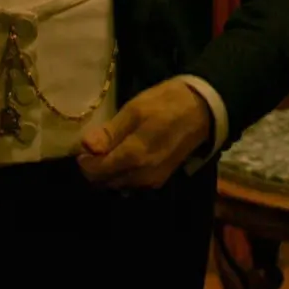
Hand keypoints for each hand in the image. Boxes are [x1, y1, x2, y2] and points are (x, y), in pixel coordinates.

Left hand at [77, 79, 212, 189]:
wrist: (204, 109)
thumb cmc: (167, 103)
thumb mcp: (135, 109)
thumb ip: (110, 132)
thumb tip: (85, 146)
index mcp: (134, 157)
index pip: (95, 171)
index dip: (84, 160)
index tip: (85, 144)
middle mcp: (141, 176)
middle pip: (104, 182)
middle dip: (95, 167)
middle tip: (97, 144)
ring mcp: (153, 181)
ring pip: (117, 184)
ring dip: (108, 172)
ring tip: (111, 148)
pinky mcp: (161, 180)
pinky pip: (132, 183)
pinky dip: (122, 174)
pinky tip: (126, 155)